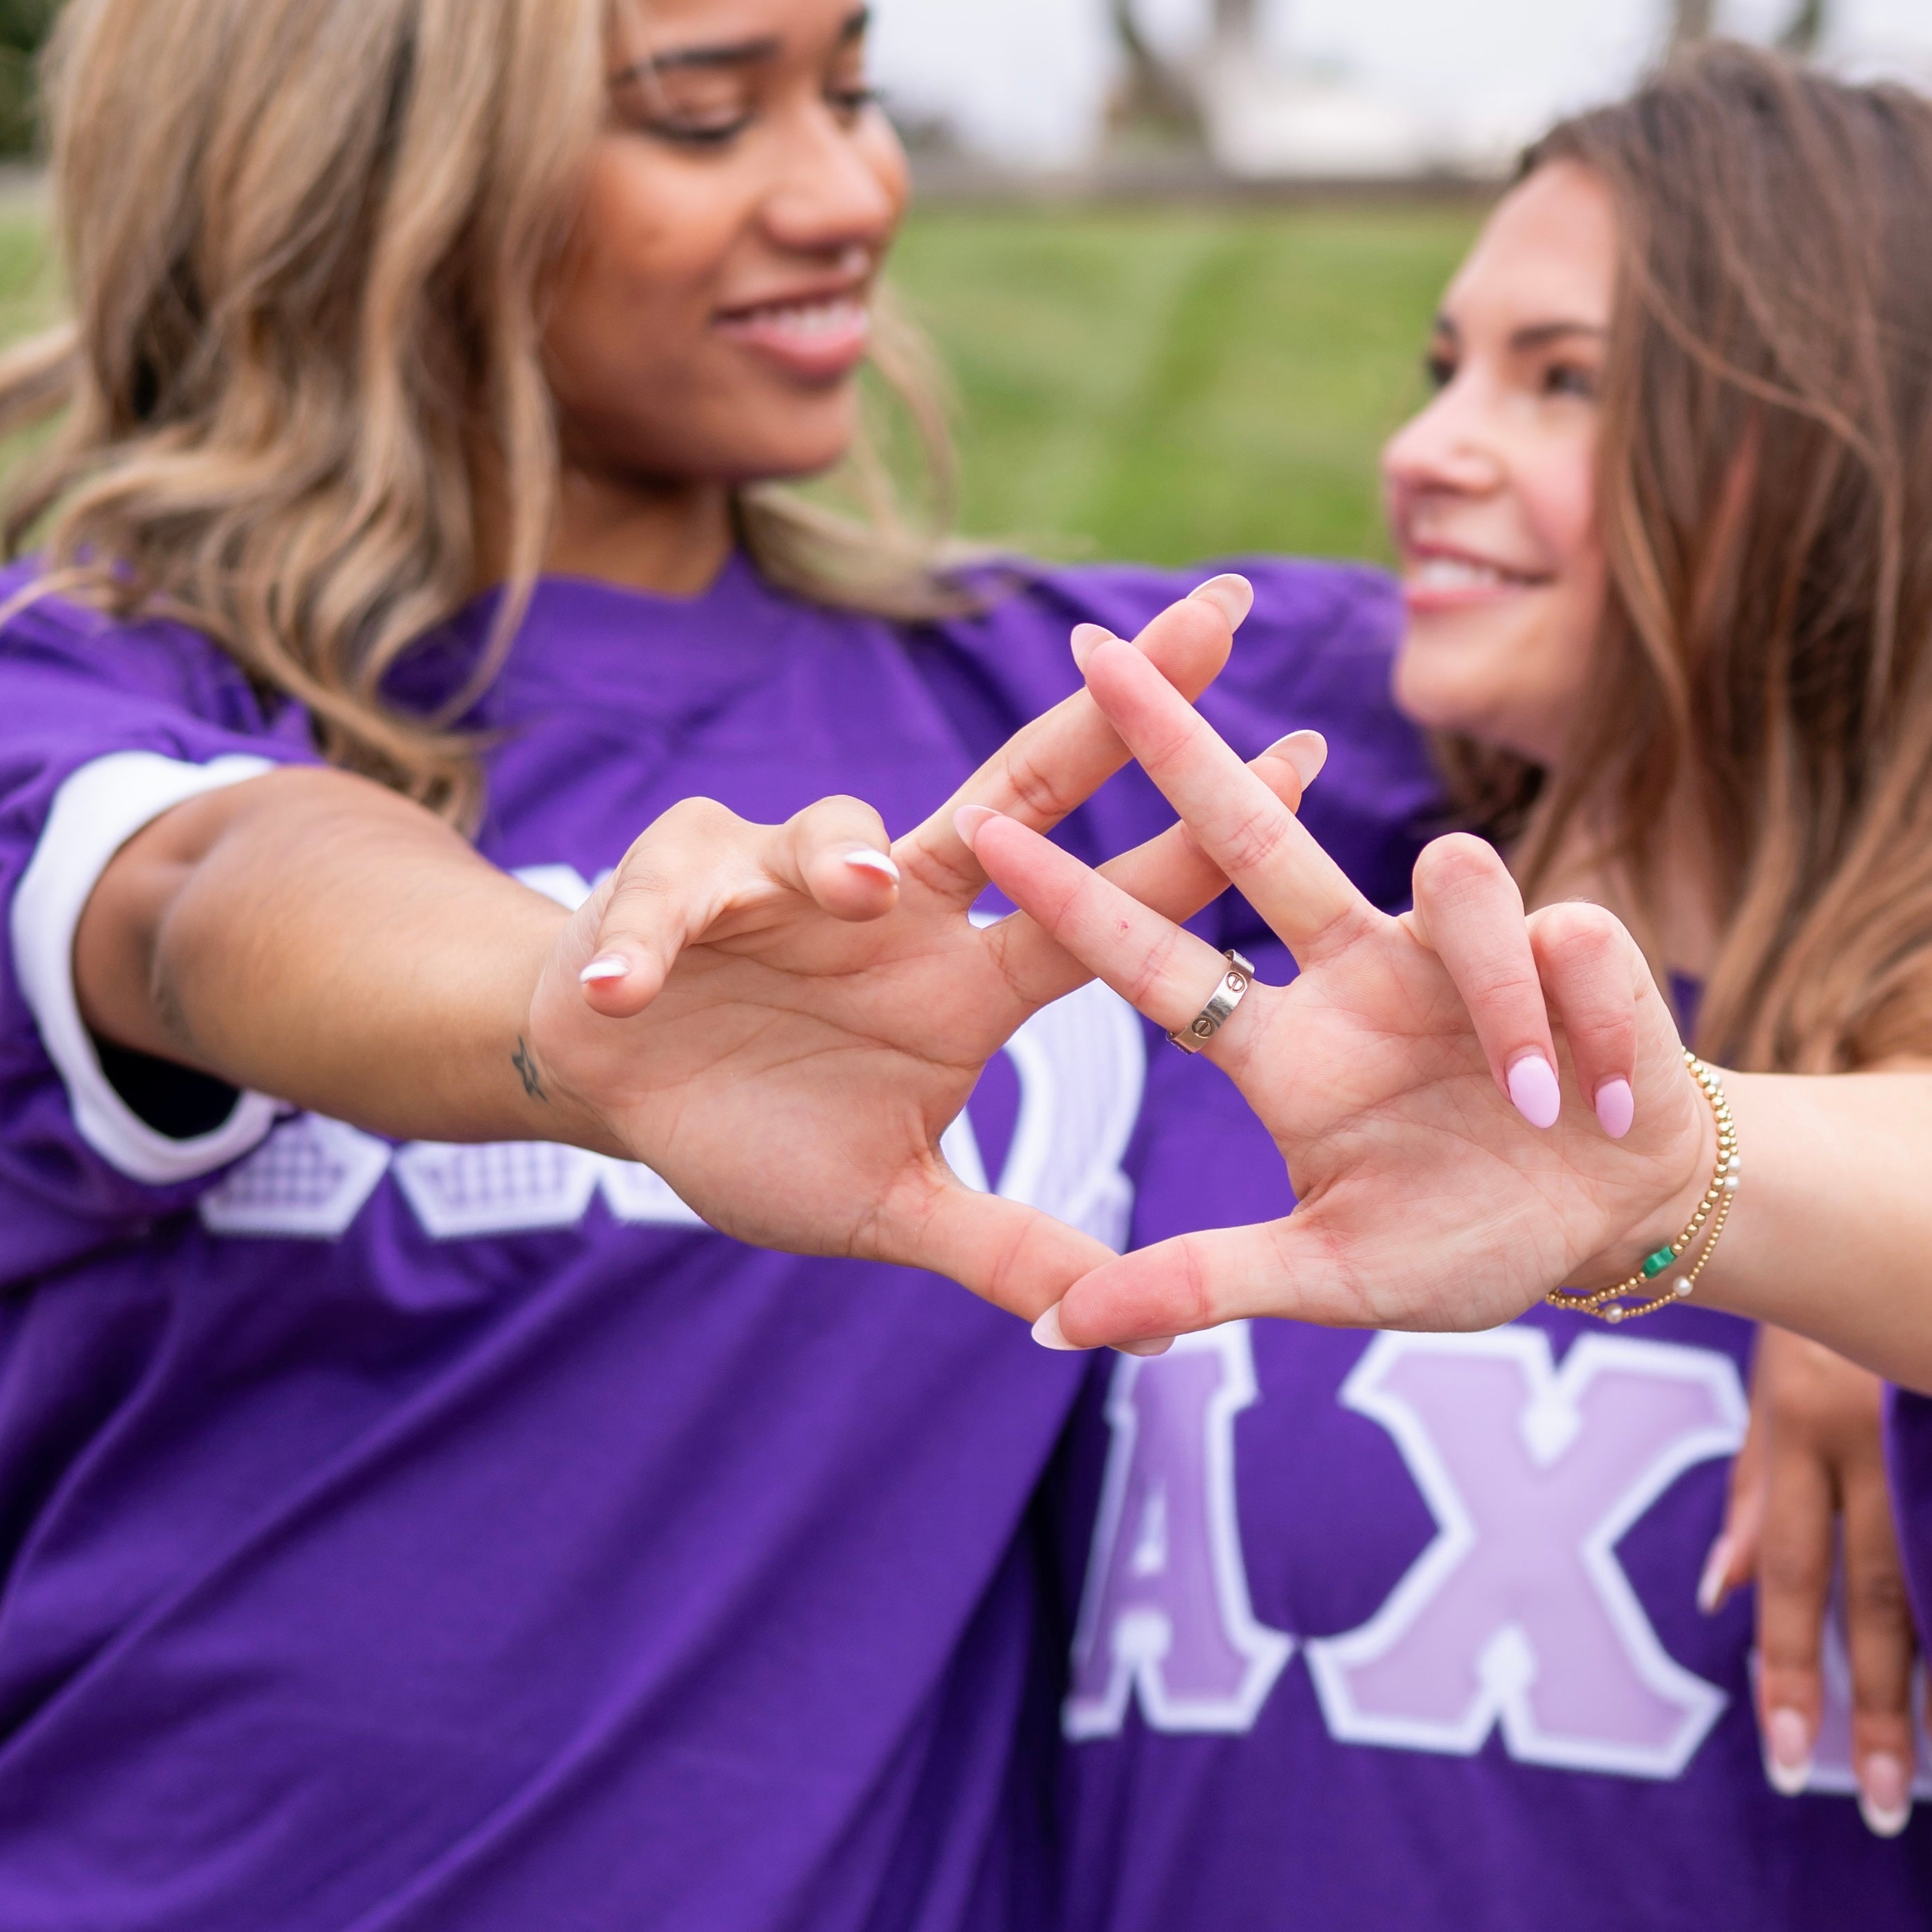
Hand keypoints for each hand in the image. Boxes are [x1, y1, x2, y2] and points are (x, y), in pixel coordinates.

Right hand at [521, 580, 1322, 1324]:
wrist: (618, 1086)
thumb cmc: (760, 1128)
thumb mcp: (886, 1205)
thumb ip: (997, 1244)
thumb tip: (1116, 1312)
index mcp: (969, 972)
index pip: (1109, 893)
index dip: (1199, 836)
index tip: (1313, 751)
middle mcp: (903, 899)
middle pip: (1029, 781)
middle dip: (1121, 697)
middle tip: (1215, 619)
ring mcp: (791, 878)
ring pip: (834, 838)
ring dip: (843, 856)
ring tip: (859, 891)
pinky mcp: (676, 879)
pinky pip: (676, 894)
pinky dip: (652, 938)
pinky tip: (627, 987)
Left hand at [970, 627, 1723, 1346]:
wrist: (1614, 1222)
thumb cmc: (1467, 1238)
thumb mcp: (1331, 1279)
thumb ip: (1203, 1281)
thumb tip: (1052, 1329)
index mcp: (1287, 1048)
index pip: (1157, 962)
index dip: (1075, 901)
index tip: (982, 834)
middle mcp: (1356, 971)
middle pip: (1250, 833)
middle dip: (1175, 737)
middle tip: (1092, 648)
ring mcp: (1458, 948)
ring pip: (1455, 875)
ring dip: (1497, 993)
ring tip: (1532, 1101)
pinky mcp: (1571, 939)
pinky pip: (1564, 937)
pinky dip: (1579, 1016)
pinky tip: (1602, 1095)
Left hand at [1703, 1332, 1931, 1839]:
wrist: (1907, 1187)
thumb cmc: (1820, 1296)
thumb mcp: (1771, 1381)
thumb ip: (1752, 1487)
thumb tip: (1719, 1595)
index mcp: (1804, 1427)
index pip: (1790, 1576)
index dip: (1787, 1669)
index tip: (1789, 1760)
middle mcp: (1872, 1437)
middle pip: (1873, 1597)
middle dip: (1874, 1705)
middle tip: (1880, 1806)